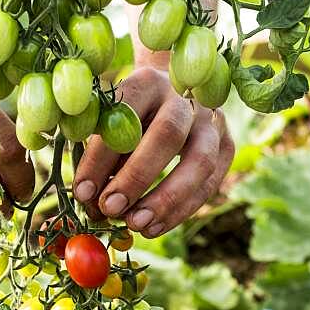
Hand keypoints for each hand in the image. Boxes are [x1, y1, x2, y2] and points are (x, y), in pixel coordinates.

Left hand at [73, 66, 233, 236]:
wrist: (169, 94)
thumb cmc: (127, 116)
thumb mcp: (107, 121)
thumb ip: (98, 153)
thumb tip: (88, 198)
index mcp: (147, 82)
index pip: (125, 115)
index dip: (101, 156)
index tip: (83, 191)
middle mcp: (184, 98)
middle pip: (167, 135)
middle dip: (136, 177)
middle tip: (110, 208)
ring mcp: (212, 121)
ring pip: (199, 162)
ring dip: (167, 200)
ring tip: (137, 224)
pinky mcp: (226, 145)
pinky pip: (210, 183)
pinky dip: (181, 210)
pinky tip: (154, 227)